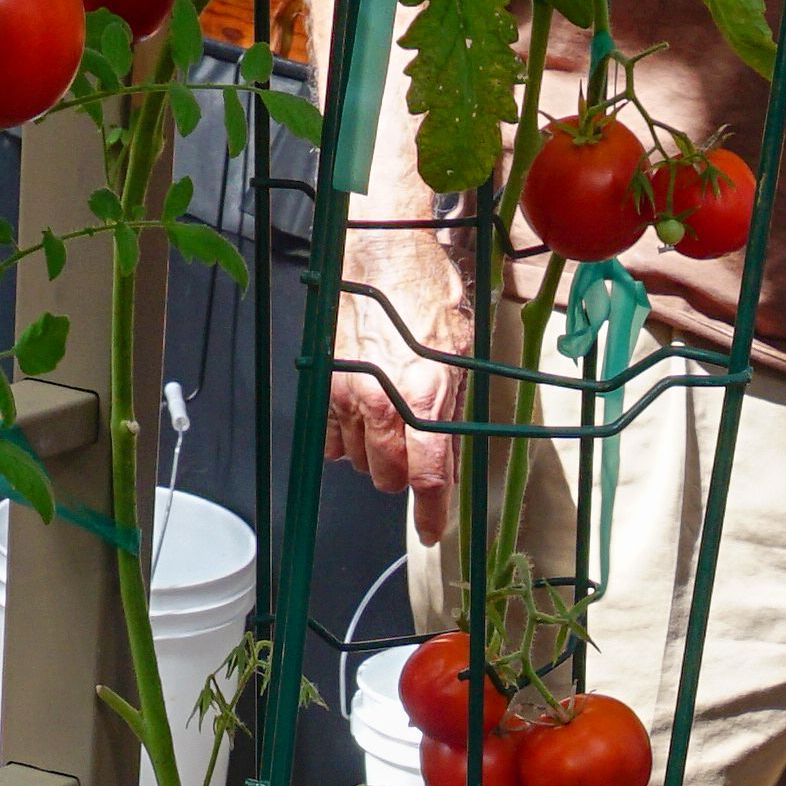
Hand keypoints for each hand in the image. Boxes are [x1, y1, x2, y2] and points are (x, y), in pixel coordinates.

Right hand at [326, 232, 475, 505]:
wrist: (381, 255)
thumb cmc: (424, 294)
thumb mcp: (458, 356)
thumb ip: (451, 415)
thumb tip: (450, 459)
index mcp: (424, 400)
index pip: (428, 479)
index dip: (432, 514)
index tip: (432, 531)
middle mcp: (383, 405)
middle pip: (390, 478)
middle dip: (405, 475)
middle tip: (416, 452)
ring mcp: (349, 398)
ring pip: (361, 461)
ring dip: (377, 454)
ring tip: (391, 422)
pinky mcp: (326, 387)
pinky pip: (332, 439)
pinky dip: (348, 440)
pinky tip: (363, 419)